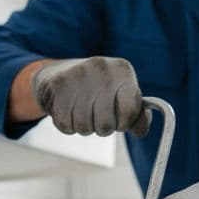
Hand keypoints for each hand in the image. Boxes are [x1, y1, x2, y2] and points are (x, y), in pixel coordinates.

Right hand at [31, 57, 149, 136]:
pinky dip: (68, 125)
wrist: (59, 72)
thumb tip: (140, 130)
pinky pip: (65, 124)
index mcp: (122, 70)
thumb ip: (137, 117)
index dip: (124, 123)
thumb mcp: (121, 98)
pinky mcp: (58, 84)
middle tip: (98, 115)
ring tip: (82, 111)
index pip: (130, 109)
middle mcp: (101, 67)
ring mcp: (78, 74)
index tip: (119, 120)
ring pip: (84, 127)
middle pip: (106, 124)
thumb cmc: (98, 91)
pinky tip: (69, 110)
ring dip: (84, 127)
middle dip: (102, 128)